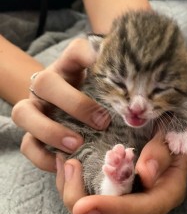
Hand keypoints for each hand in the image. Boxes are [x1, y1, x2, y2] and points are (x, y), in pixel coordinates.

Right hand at [12, 38, 109, 171]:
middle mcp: (47, 85)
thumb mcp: (106, 89)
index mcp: (69, 68)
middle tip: (101, 123)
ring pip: (23, 113)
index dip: (87, 56)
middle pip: (45, 82)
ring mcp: (35, 109)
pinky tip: (67, 161)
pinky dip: (44, 157)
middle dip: (74, 104)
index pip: (76, 51)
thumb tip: (136, 90)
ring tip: (77, 145)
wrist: (73, 111)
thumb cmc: (94, 100)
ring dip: (51, 131)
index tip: (105, 67)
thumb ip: (116, 83)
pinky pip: (27, 145)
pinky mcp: (31, 134)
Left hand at [56, 132, 186, 213]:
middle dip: (81, 205)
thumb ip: (162, 153)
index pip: (142, 212)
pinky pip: (83, 209)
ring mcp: (126, 210)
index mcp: (166, 194)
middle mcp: (145, 209)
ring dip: (71, 194)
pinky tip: (65, 165)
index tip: (83, 208)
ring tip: (66, 161)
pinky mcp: (110, 204)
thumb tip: (146, 173)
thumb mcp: (171, 135)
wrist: (161, 133)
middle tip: (70, 165)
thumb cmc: (168, 132)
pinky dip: (69, 189)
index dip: (113, 212)